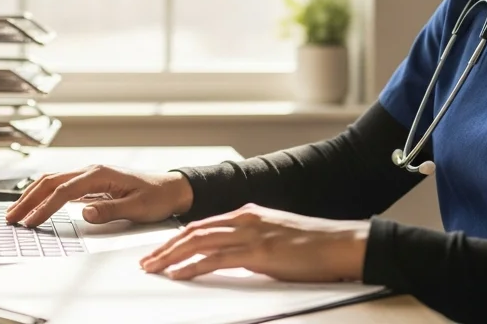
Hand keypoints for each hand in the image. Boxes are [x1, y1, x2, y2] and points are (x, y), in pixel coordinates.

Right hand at [4, 165, 193, 226]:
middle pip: (50, 182)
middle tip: (10, 217)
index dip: (44, 207)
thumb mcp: (137, 207)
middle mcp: (91, 171)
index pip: (63, 192)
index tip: (30, 222)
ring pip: (52, 181)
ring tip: (15, 212)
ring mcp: (89, 176)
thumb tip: (84, 212)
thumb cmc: (156, 197)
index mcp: (99, 174)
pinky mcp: (90, 183)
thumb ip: (110, 210)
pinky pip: (60, 186)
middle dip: (28, 199)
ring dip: (32, 195)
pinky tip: (35, 204)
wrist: (170, 188)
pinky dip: (43, 194)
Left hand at [139, 203, 369, 282]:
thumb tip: (233, 258)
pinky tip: (178, 274)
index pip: (202, 225)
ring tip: (152, 268)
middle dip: (165, 247)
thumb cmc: (313, 245)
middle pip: (193, 230)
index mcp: (248, 214)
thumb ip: (251, 244)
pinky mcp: (258, 252)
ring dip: (170, 256)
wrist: (341, 243)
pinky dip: (192, 266)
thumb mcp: (275, 239)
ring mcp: (251, 234)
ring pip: (198, 242)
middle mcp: (245, 219)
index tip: (159, 252)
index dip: (177, 238)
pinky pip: (216, 258)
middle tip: (145, 262)